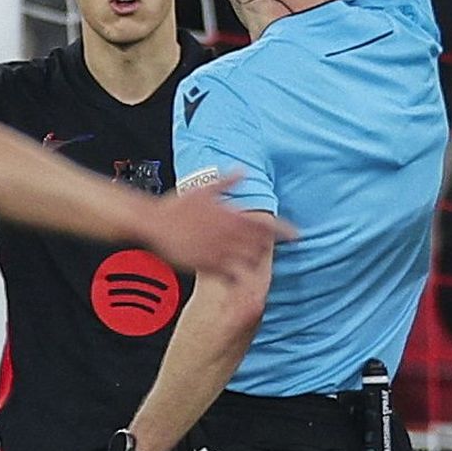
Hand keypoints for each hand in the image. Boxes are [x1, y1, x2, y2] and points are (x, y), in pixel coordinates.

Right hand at [139, 177, 293, 280]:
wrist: (155, 223)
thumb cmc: (177, 206)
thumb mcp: (205, 188)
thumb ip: (228, 181)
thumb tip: (243, 171)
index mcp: (231, 216)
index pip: (265, 224)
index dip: (283, 230)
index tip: (296, 235)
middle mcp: (227, 235)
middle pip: (260, 246)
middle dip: (268, 248)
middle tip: (271, 249)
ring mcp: (218, 251)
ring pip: (248, 262)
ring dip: (255, 262)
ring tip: (257, 263)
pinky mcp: (207, 264)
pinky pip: (230, 275)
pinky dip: (239, 277)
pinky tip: (241, 279)